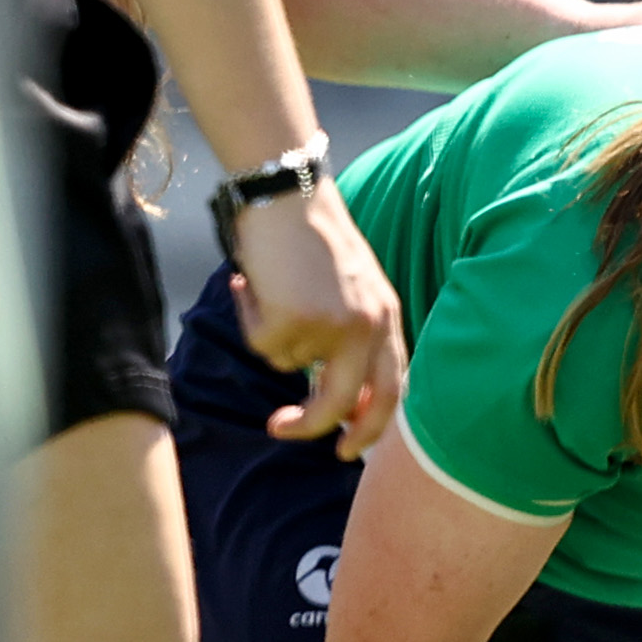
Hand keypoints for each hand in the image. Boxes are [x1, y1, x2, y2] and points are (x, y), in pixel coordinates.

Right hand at [230, 183, 407, 458]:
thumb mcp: (352, 288)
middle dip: (313, 427)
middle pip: (344, 403)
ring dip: (270, 334)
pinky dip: (250, 316)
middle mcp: (368, 326)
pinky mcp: (296, 319)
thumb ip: (352, 335)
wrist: (289, 193)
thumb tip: (333, 397)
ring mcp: (333, 325)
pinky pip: (262, 343)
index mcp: (388, 318)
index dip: (372, 425)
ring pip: (287, 365)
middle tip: (281, 429)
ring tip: (272, 288)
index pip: (391, 388)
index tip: (348, 448)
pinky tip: (256, 282)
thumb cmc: (312, 237)